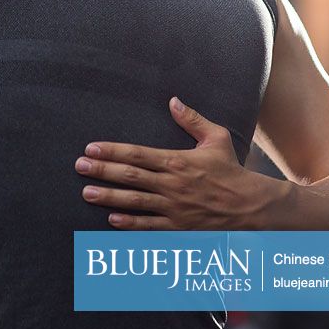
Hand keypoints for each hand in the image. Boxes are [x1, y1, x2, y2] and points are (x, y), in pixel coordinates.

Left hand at [74, 97, 265, 229]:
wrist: (249, 205)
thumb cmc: (231, 169)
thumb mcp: (216, 138)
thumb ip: (192, 119)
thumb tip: (173, 100)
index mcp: (177, 161)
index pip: (137, 154)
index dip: (112, 151)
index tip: (91, 148)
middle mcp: (171, 185)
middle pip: (130, 177)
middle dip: (102, 171)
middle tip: (79, 167)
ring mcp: (173, 208)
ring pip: (134, 202)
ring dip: (108, 197)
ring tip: (87, 193)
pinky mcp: (178, 228)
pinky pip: (149, 227)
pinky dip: (129, 224)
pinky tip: (111, 220)